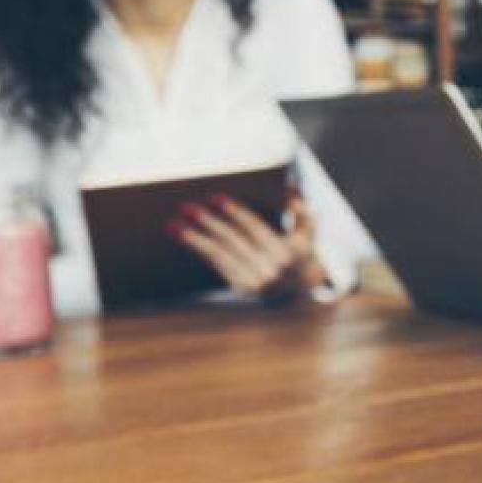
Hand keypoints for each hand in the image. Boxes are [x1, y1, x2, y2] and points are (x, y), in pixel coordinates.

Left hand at [169, 190, 325, 301]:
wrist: (298, 292)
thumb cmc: (299, 254)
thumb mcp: (308, 233)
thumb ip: (303, 212)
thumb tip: (291, 190)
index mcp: (288, 253)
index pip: (255, 229)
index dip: (235, 213)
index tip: (215, 198)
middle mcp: (271, 270)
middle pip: (232, 241)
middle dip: (208, 223)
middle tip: (187, 207)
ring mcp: (255, 282)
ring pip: (219, 255)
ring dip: (194, 239)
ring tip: (173, 225)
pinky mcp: (242, 289)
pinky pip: (217, 264)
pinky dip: (200, 250)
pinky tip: (184, 237)